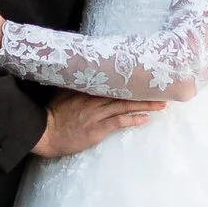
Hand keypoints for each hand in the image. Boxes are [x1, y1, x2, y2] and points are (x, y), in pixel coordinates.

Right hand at [28, 89, 162, 158]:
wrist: (45, 132)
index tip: (146, 77)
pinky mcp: (97, 128)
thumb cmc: (53, 114)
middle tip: (162, 89)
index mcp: (87, 89)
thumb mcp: (63, 92)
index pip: (114, 82)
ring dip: (144, 105)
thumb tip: (84, 74)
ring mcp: (96, 114)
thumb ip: (76, 84)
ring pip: (125, 106)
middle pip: (124, 93)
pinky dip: (132, 119)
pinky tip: (144, 119)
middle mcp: (94, 99)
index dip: (131, 81)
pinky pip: (118, 122)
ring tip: (161, 104)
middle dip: (144, 92)